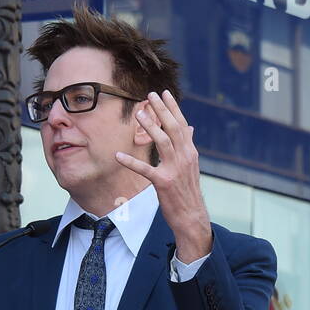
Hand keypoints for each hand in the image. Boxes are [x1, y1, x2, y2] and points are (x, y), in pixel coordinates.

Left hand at [113, 90, 211, 262]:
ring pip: (162, 142)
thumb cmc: (188, 190)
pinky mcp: (163, 183)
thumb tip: (190, 127)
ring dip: (150, 126)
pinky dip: (130, 162)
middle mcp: (185, 157)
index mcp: (190, 152)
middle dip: (162, 110)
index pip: (182, 124)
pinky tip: (118, 155)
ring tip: (138, 113)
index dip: (173, 108)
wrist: (191, 216)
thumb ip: (188, 145)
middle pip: (173, 128)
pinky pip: (145, 169)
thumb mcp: (191, 165)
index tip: (164, 93)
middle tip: (150, 94)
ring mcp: (174, 169)